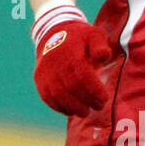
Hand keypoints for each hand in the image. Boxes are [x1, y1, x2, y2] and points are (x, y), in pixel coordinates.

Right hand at [32, 0, 111, 116]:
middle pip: (72, 88)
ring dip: (74, 108)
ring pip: (59, 96)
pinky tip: (72, 110)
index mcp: (71, 53)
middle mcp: (55, 64)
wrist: (52, 34)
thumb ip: (100, 44)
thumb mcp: (93, 34)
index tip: (105, 98)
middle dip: (87, 100)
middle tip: (98, 106)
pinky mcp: (40, 81)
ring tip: (85, 112)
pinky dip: (61, 107)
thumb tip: (102, 56)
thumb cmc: (79, 38)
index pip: (83, 76)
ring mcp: (45, 73)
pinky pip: (49, 99)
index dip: (95, 90)